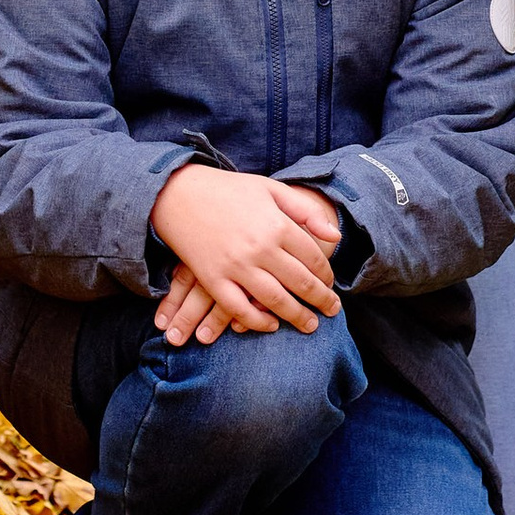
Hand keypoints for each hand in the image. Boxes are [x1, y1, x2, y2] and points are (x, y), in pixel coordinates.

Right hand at [152, 163, 339, 340]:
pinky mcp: (213, 279)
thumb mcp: (271, 189)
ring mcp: (235, 266)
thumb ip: (306, 211)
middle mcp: (260, 248)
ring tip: (311, 325)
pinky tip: (272, 325)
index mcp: (277, 224)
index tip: (331, 284)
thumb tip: (336, 236)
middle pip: (301, 283)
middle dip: (321, 300)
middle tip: (332, 310)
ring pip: (276, 301)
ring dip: (298, 317)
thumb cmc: (229, 189)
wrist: (178, 193)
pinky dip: (259, 322)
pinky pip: (239, 310)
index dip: (326, 274)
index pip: (313, 258)